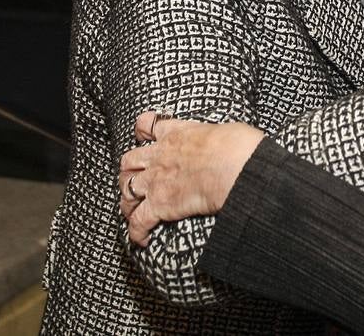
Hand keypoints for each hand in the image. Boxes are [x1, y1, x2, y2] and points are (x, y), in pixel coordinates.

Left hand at [118, 111, 264, 246]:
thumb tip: (223, 140)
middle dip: (128, 171)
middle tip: (136, 179)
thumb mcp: (221, 129)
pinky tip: (142, 239)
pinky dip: (137, 231)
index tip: (142, 137)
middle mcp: (160, 156)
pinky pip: (138, 221)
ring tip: (133, 210)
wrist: (233, 164)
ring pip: (127, 190)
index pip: (147, 125)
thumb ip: (211, 136)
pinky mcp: (159, 205)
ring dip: (128, 201)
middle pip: (129, 161)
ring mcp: (156, 180)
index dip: (141, 132)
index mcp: (175, 134)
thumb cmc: (236, 146)